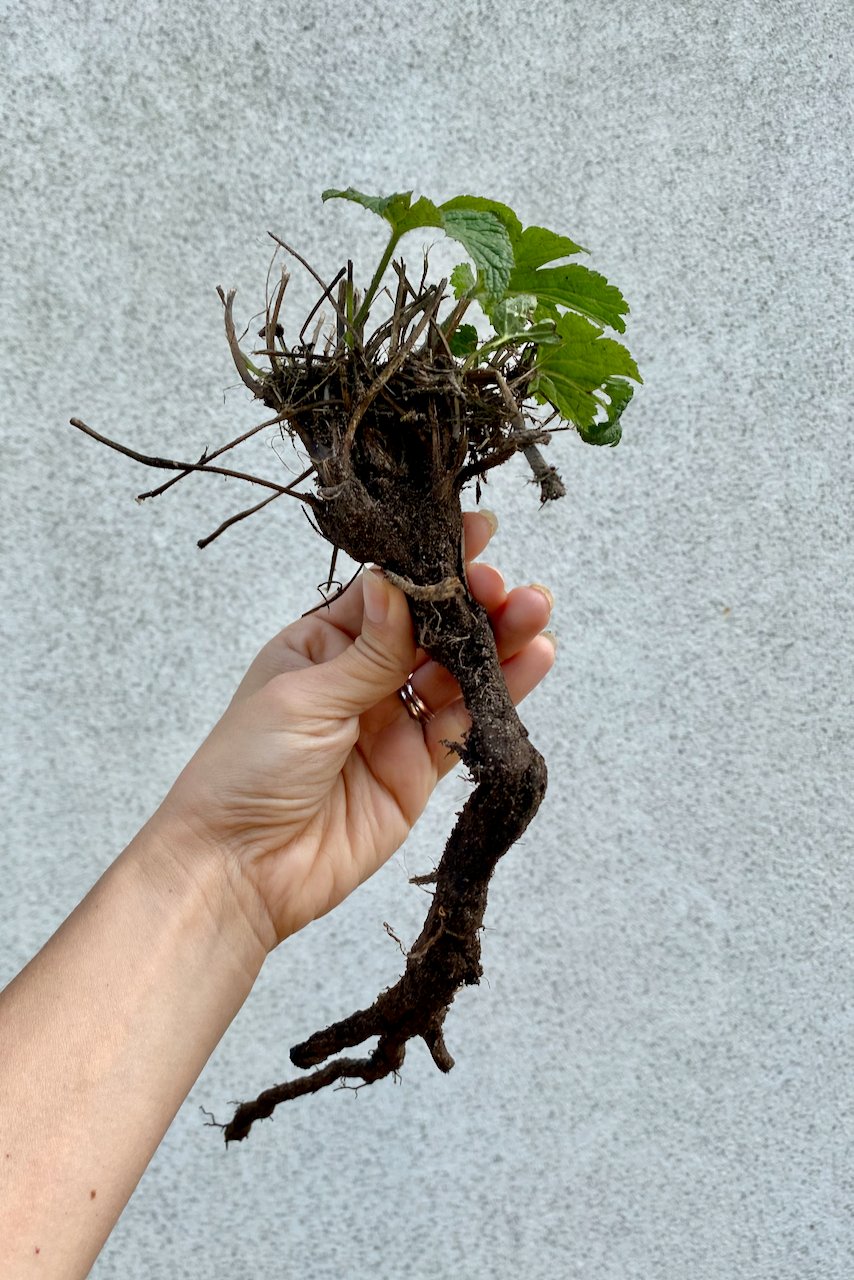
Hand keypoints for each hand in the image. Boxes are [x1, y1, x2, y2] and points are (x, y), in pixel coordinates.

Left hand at [155, 512, 555, 948]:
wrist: (239, 872)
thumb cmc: (244, 773)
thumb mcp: (305, 698)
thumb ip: (368, 650)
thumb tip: (398, 582)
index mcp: (319, 645)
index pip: (386, 592)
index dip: (429, 564)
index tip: (475, 532)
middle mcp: (360, 679)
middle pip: (430, 630)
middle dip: (472, 603)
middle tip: (507, 586)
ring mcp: (392, 725)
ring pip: (456, 673)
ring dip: (497, 642)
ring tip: (535, 611)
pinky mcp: (418, 772)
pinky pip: (466, 725)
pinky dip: (502, 695)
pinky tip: (533, 661)